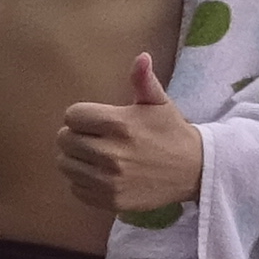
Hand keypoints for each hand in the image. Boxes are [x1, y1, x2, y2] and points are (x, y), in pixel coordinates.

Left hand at [58, 55, 206, 221]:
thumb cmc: (171, 132)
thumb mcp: (159, 103)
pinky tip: (100, 175)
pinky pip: (76, 189)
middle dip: (74, 136)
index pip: (72, 116)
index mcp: (120, 124)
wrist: (194, 171)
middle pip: (64, 140)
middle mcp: (111, 153)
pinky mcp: (111, 201)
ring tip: (94, 156)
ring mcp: (110, 180)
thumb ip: (143, 80)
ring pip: (65, 165)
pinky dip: (83, 182)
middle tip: (92, 138)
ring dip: (75, 159)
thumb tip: (141, 57)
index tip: (92, 121)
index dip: (80, 116)